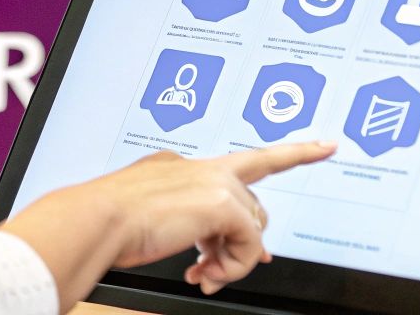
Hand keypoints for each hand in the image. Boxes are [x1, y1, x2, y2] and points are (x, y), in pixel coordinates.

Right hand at [100, 141, 335, 291]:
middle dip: (243, 240)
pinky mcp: (221, 203)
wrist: (96, 220)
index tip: (323, 145)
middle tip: (219, 267)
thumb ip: (193, 228)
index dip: (287, 155)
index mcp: (178, 164)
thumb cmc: (109, 224)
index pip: (240, 165)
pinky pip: (250, 244)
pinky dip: (234, 266)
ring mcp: (212, 181)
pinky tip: (208, 273)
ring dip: (232, 258)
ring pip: (252, 225)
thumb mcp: (152, 220)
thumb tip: (227, 252)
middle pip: (251, 203)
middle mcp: (198, 166)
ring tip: (204, 273)